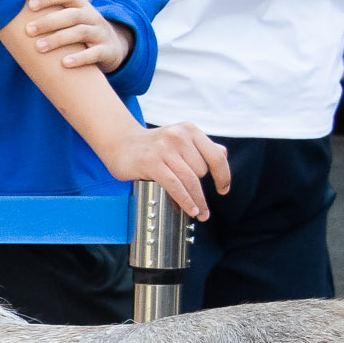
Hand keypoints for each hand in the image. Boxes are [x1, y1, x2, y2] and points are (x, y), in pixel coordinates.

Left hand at [20, 0, 128, 73]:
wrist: (115, 48)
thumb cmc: (83, 33)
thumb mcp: (73, 21)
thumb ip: (53, 16)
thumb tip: (15, 16)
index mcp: (81, 6)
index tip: (30, 5)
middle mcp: (92, 17)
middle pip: (71, 15)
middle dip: (48, 22)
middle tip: (28, 31)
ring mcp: (100, 33)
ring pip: (80, 32)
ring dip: (58, 39)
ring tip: (39, 48)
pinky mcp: (107, 51)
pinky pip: (94, 53)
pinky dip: (79, 58)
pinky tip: (64, 63)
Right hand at [98, 120, 231, 221]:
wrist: (120, 142)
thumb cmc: (151, 144)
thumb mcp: (178, 139)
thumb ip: (200, 146)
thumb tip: (222, 154)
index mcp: (189, 130)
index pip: (216, 156)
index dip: (223, 176)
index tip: (223, 190)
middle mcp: (178, 136)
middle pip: (202, 170)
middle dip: (201, 187)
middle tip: (199, 201)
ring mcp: (164, 149)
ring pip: (190, 180)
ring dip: (198, 200)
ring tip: (200, 213)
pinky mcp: (151, 163)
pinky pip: (175, 185)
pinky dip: (186, 200)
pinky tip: (191, 209)